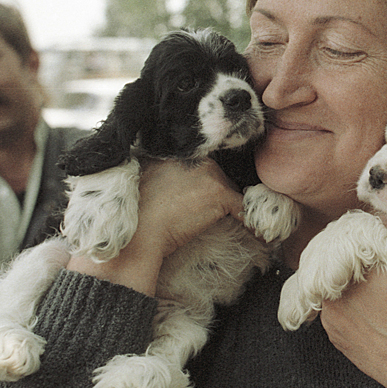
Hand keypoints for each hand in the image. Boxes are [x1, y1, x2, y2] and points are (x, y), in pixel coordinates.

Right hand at [67, 158, 243, 295]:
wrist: (136, 236)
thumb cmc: (132, 216)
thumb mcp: (136, 180)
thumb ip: (153, 171)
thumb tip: (163, 180)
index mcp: (172, 152)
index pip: (195, 162)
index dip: (197, 181)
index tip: (197, 195)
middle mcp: (193, 156)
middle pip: (213, 174)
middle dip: (210, 192)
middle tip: (203, 212)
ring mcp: (209, 173)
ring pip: (227, 188)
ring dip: (224, 204)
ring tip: (220, 222)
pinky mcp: (220, 193)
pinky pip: (243, 206)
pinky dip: (248, 218)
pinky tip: (255, 232)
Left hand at [320, 216, 386, 387]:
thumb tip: (384, 217)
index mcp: (346, 268)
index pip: (345, 233)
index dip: (366, 233)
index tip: (384, 242)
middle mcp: (330, 292)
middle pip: (336, 257)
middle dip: (357, 255)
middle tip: (384, 265)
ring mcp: (329, 317)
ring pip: (336, 282)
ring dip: (352, 279)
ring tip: (381, 288)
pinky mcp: (335, 334)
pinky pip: (337, 306)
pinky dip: (352, 302)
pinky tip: (375, 307)